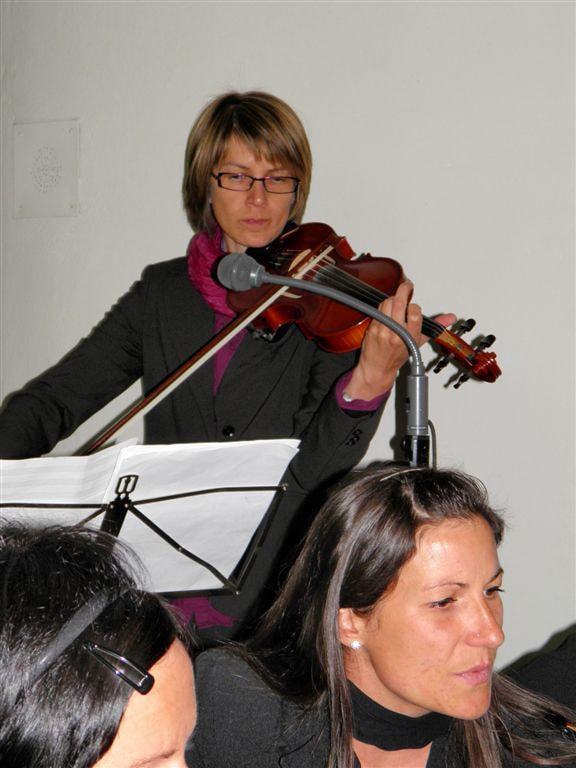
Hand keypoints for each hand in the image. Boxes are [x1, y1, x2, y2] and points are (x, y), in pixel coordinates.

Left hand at [344, 281, 455, 400]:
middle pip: (399, 303)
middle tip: (407, 286)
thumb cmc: (398, 355)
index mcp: (410, 337)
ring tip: (396, 302)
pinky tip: (386, 310)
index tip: (413, 305)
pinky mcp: (373, 328)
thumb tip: (451, 317)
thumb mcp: (419, 342)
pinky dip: (383, 307)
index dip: (414, 306)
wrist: (378, 368)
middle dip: (404, 290)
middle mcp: (397, 333)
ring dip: (393, 299)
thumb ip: (436, 327)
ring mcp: (383, 330)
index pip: (415, 313)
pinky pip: (378, 310)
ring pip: (388, 303)